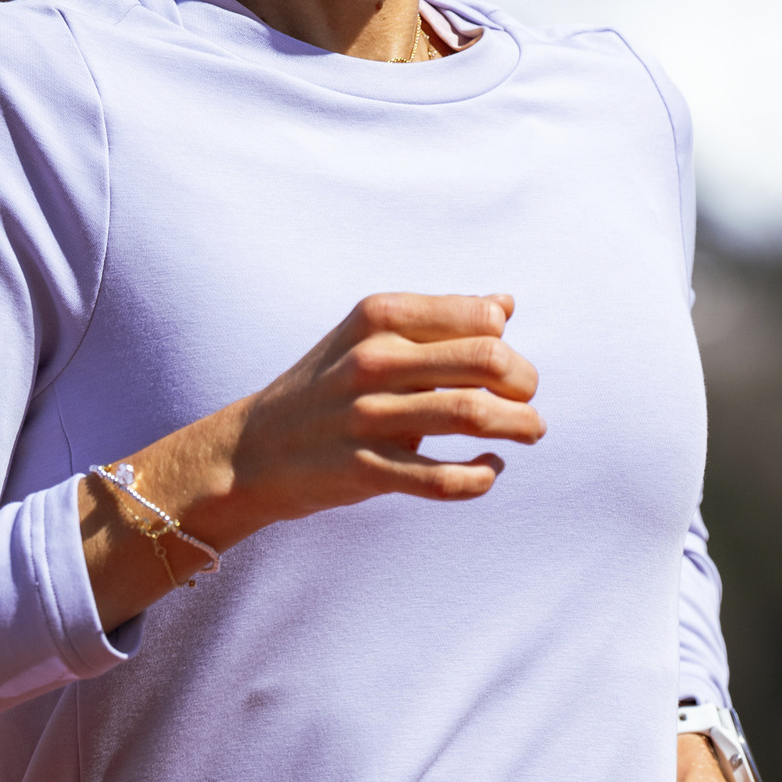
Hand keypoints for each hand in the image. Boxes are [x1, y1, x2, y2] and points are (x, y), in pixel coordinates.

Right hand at [82, 294, 541, 624]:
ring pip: (471, 415)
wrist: (251, 451)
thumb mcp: (370, 335)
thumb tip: (504, 303)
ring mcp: (366, 415)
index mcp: (380, 316)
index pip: (481, 319)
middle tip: (528, 402)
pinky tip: (489, 470)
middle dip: (525, 383)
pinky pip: (440, 478)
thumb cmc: (326, 387)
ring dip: (519, 425)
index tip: (510, 369)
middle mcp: (372, 359)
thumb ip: (439, 319)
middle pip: (487, 360)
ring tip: (531, 432)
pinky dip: (479, 476)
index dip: (511, 345)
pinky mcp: (363, 469)